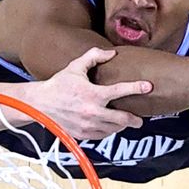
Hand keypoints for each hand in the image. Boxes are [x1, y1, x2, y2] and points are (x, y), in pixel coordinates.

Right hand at [31, 47, 151, 139]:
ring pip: (113, 129)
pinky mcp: (82, 134)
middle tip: (140, 120)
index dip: (137, 87)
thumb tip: (111, 53)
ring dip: (121, 126)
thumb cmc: (58, 85)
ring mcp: (87, 125)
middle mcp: (92, 112)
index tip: (148, 86)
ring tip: (125, 123)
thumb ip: (93, 56)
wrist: (40, 104)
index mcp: (93, 94)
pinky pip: (102, 136)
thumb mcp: (75, 67)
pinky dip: (108, 131)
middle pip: (122, 119)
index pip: (121, 90)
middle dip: (134, 120)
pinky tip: (110, 127)